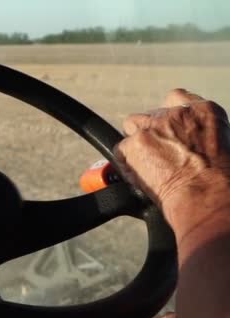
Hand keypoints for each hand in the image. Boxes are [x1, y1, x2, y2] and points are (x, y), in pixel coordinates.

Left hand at [114, 89, 229, 242]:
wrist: (206, 196)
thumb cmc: (219, 180)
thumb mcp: (219, 145)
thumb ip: (195, 133)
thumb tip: (183, 140)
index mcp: (202, 110)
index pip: (175, 98)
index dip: (169, 116)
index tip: (168, 129)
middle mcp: (175, 113)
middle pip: (150, 114)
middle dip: (152, 132)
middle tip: (159, 154)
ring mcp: (151, 127)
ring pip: (132, 125)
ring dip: (136, 142)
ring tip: (148, 163)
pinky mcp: (132, 144)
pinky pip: (120, 150)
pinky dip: (126, 163)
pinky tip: (141, 175)